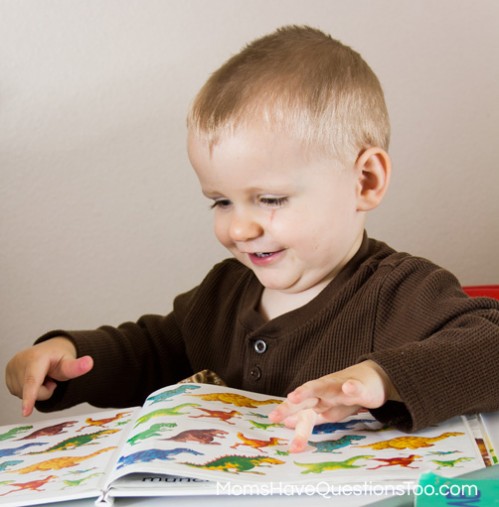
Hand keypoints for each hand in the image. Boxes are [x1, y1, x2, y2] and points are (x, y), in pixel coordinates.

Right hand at [5, 337, 92, 416]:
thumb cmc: (59, 357)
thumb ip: (77, 366)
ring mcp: (11, 369)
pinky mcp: (7, 377)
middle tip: (51, 378)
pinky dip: (28, 390)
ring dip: (36, 391)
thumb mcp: (70, 361)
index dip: (29, 397)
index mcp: (36, 357)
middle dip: (44, 391)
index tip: (25, 413)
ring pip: (24, 395)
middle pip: (32, 392)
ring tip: (42, 377)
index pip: (32, 381)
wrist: (48, 351)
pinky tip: (34, 379)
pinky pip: (19, 394)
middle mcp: (19, 361)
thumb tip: (90, 362)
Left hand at [268, 360, 398, 452]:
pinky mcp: (360, 387)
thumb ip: (309, 416)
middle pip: (305, 396)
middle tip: (275, 415)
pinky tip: (348, 387)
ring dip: (309, 390)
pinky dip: (352, 387)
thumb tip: (287, 423)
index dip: (286, 412)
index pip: (299, 406)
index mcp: (318, 397)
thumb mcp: (328, 410)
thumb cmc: (348, 395)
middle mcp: (325, 389)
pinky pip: (356, 387)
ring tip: (295, 396)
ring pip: (323, 387)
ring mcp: (341, 386)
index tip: (272, 419)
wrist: (374, 378)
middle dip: (290, 405)